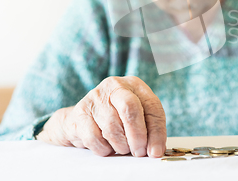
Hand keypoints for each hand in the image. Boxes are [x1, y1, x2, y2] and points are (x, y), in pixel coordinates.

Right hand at [36, 76, 166, 157]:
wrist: (83, 118)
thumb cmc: (117, 117)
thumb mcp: (138, 117)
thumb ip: (150, 130)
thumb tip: (155, 151)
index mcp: (134, 84)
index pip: (152, 106)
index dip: (157, 131)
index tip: (155, 151)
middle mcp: (115, 86)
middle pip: (130, 109)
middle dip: (137, 136)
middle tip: (139, 152)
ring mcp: (95, 98)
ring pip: (112, 127)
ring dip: (120, 145)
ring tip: (122, 148)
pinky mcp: (80, 113)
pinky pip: (94, 138)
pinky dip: (103, 148)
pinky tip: (106, 147)